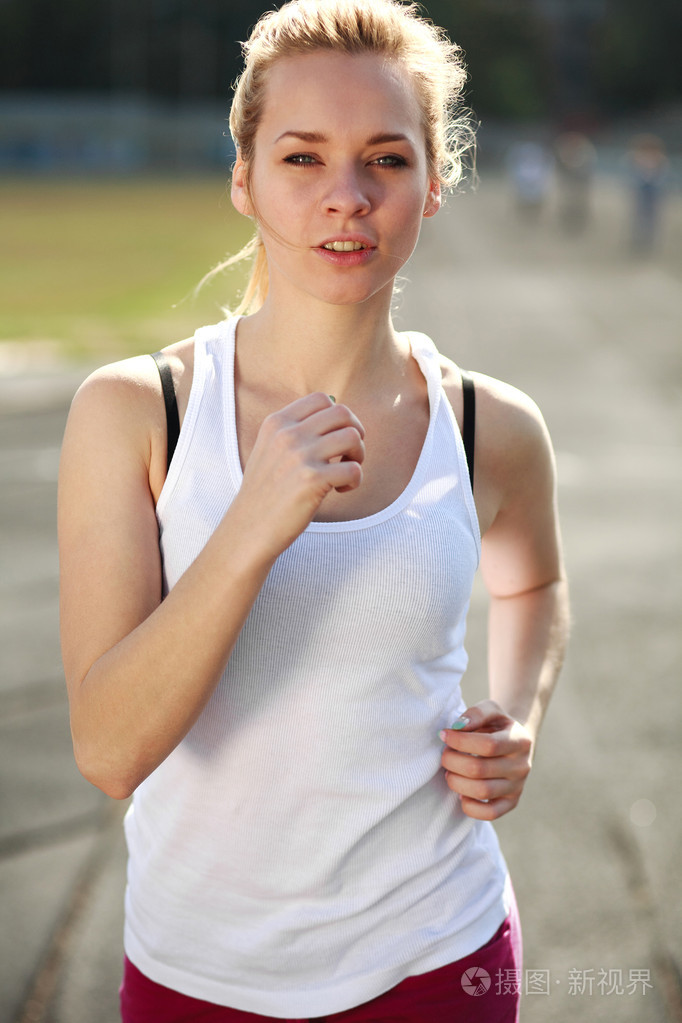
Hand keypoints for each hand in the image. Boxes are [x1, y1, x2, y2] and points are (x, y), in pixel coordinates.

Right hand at [236, 392, 364, 555]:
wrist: (249, 529)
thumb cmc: (266, 493)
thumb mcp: (270, 450)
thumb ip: (295, 430)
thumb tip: (336, 410)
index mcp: (277, 423)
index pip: (321, 399)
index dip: (339, 417)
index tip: (337, 437)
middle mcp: (288, 435)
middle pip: (342, 413)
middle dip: (355, 432)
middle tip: (349, 455)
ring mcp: (300, 456)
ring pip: (353, 437)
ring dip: (358, 456)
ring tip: (345, 473)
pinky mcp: (312, 481)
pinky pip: (354, 469)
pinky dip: (355, 480)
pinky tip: (341, 490)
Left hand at [439, 699, 532, 819]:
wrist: (515, 742)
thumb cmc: (497, 725)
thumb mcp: (491, 709)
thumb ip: (476, 714)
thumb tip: (457, 727)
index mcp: (519, 740)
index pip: (488, 745)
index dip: (460, 741)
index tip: (444, 735)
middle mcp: (522, 766)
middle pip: (480, 770)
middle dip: (452, 761)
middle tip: (444, 755)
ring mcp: (517, 786)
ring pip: (482, 791)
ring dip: (456, 782)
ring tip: (449, 772)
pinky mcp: (511, 802)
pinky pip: (490, 814)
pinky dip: (470, 807)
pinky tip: (461, 793)